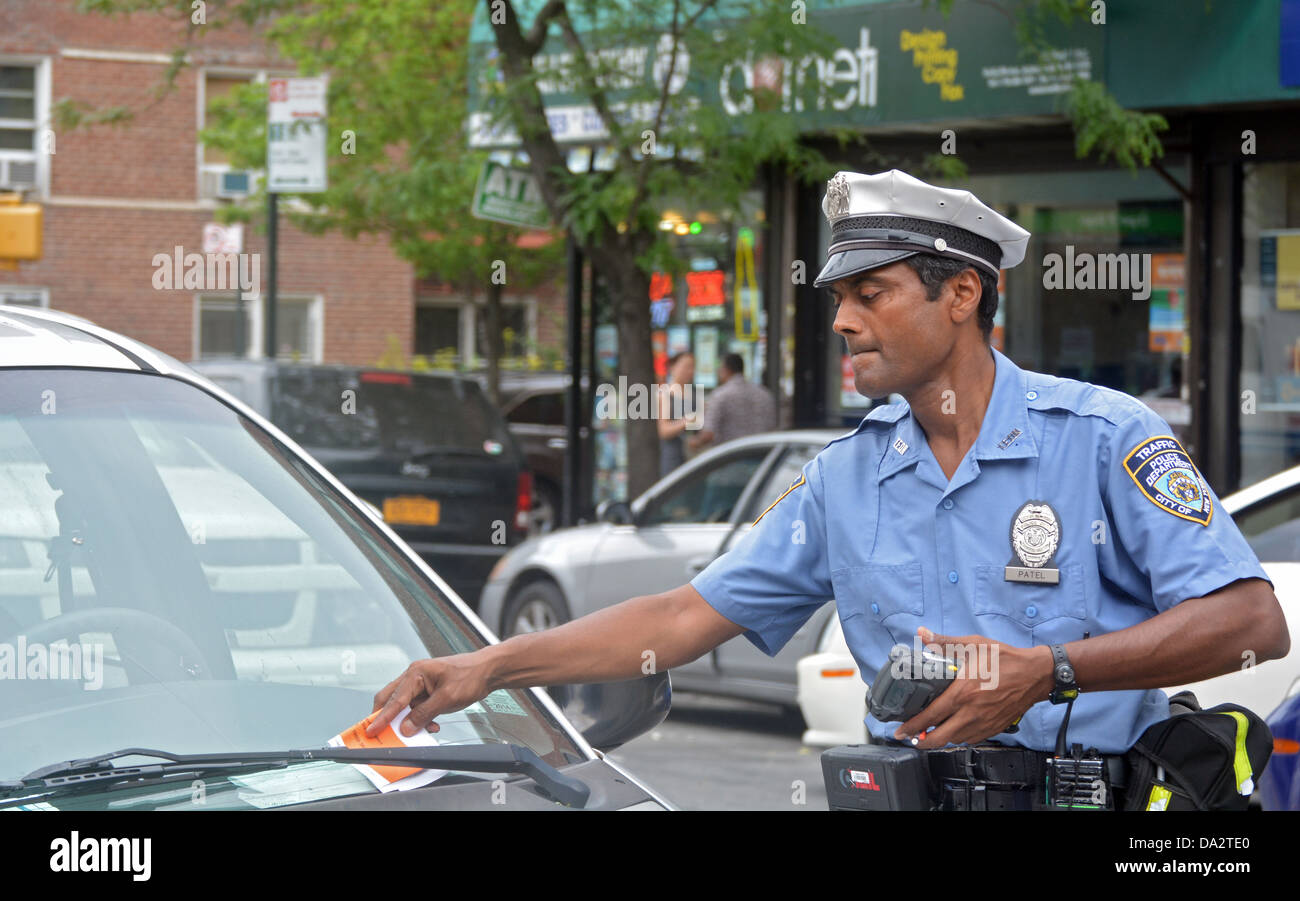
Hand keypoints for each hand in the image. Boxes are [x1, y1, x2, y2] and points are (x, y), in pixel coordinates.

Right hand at [368, 652, 492, 737]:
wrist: (488, 671)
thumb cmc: (470, 676)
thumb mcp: (446, 698)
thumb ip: (424, 714)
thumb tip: (406, 727)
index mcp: (416, 673)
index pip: (394, 700)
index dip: (381, 718)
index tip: (371, 731)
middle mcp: (415, 677)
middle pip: (392, 700)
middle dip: (387, 718)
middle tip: (381, 734)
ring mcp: (421, 684)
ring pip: (405, 707)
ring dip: (409, 721)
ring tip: (422, 730)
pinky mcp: (428, 692)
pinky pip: (417, 708)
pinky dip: (421, 719)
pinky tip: (433, 724)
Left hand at [895, 627, 1052, 748]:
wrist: (1036, 674)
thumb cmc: (1006, 659)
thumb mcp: (973, 644)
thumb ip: (945, 642)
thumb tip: (923, 634)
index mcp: (963, 693)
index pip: (931, 716)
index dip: (912, 726)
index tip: (900, 730)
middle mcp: (972, 712)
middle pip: (940, 737)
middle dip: (921, 741)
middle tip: (910, 737)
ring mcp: (984, 723)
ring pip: (955, 740)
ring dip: (939, 740)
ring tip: (929, 733)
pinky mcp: (994, 728)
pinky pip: (971, 740)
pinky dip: (958, 738)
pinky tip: (953, 731)